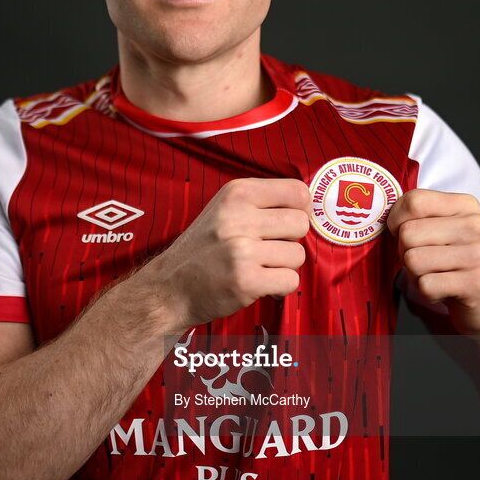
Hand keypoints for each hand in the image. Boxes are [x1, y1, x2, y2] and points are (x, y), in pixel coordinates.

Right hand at [142, 177, 311, 333]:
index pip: (297, 191)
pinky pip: (290, 281)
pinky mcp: (246, 281)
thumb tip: (310, 206)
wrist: (169, 287)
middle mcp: (237, 217)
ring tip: (258, 267)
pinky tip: (259, 284)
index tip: (288, 223)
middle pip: (301, 224)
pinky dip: (279, 288)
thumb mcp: (225, 209)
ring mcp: (241, 250)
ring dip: (283, 266)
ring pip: (298, 255)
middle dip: (290, 241)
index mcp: (236, 193)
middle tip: (268, 249)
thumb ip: (262, 203)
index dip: (301, 210)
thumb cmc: (204, 248)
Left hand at [387, 188, 479, 335]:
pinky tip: (445, 290)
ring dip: (416, 275)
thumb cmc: (454, 262)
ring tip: (437, 275)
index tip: (406, 233)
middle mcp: (476, 225)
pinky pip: (425, 286)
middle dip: (406, 253)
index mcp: (466, 205)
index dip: (396, 220)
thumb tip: (376, 212)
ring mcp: (479, 254)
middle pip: (407, 233)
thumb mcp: (440, 230)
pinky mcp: (477, 283)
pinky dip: (428, 293)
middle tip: (427, 262)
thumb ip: (414, 216)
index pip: (413, 201)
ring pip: (413, 260)